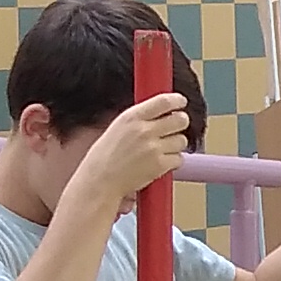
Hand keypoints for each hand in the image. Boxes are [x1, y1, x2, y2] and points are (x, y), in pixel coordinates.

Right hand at [68, 92, 192, 211]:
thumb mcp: (118, 127)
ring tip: (162, 149)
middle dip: (181, 123)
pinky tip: (160, 162)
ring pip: (181, 140)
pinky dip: (173, 161)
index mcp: (132, 117)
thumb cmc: (105, 157)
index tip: (181, 102)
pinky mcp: (159, 165)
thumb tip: (161, 112)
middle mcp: (144, 130)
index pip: (164, 101)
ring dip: (176, 145)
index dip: (177, 100)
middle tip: (175, 128)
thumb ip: (140, 118)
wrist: (99, 181)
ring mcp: (153, 148)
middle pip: (180, 120)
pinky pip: (179, 159)